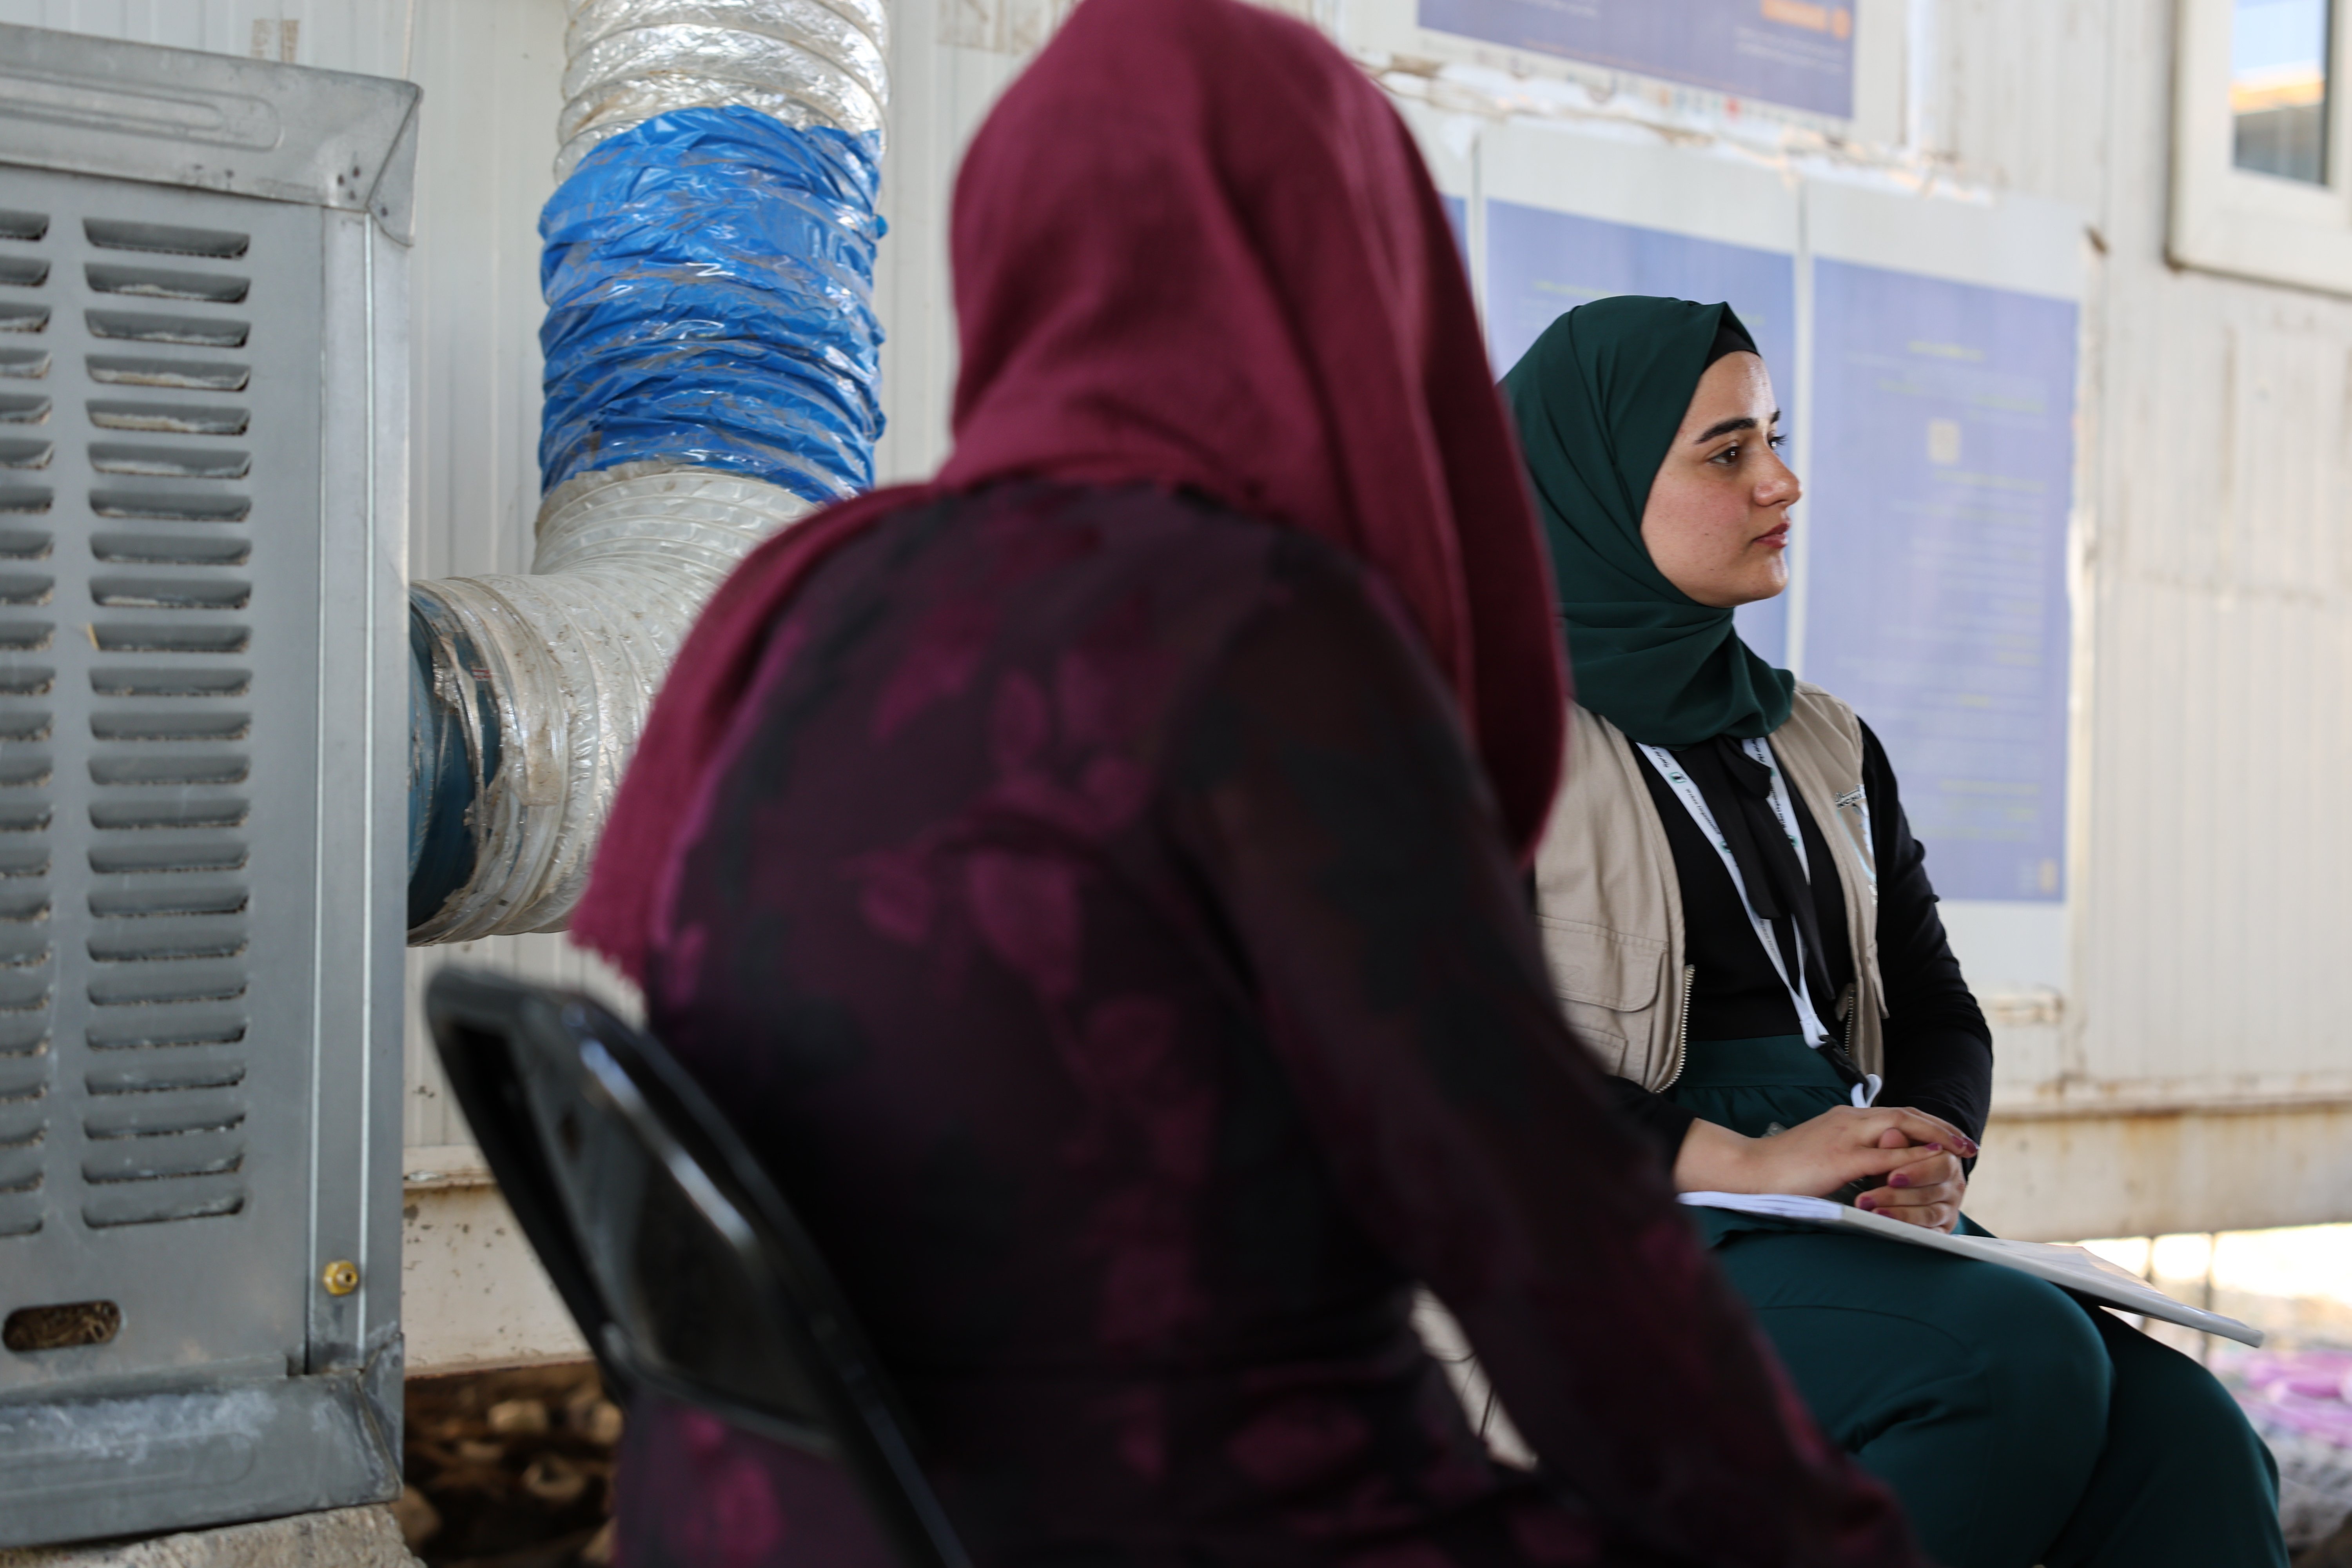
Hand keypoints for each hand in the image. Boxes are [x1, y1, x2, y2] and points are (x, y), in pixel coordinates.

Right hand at [1674, 1105, 1976, 1211]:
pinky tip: (1933, 1163)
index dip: (1929, 1124)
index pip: (1897, 1114)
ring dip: (1937, 1140)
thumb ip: (1853, 1154)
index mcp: (1845, 1119)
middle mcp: (1849, 1121)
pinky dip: (1913, 1158)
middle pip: (1906, 1115)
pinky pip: (1886, 1157)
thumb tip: (1881, 1165)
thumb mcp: (1825, 1156)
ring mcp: (1845, 1137)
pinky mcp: (1840, 1159)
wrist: (1748, 1171)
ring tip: (1962, 1152)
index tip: (1953, 1138)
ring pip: (1901, 1129)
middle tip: (1970, 1145)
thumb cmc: (1783, 1169)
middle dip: (1942, 1128)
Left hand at [1855, 1125, 1967, 1232]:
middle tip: (1867, 1201)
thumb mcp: (1893, 1153)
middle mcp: (1954, 1186)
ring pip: (1928, 1214)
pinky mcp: (1942, 1230)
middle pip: (1931, 1192)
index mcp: (1949, 1161)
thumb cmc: (1897, 1165)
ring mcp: (1949, 1209)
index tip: (1892, 1178)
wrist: (1900, 1188)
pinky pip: (1928, 1234)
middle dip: (1898, 1196)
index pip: (1942, 1164)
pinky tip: (1887, 1230)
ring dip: (1898, 1215)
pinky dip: (1908, 1231)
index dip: (1917, 1172)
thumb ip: (1894, 1146)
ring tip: (1870, 1214)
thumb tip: (1892, 1132)